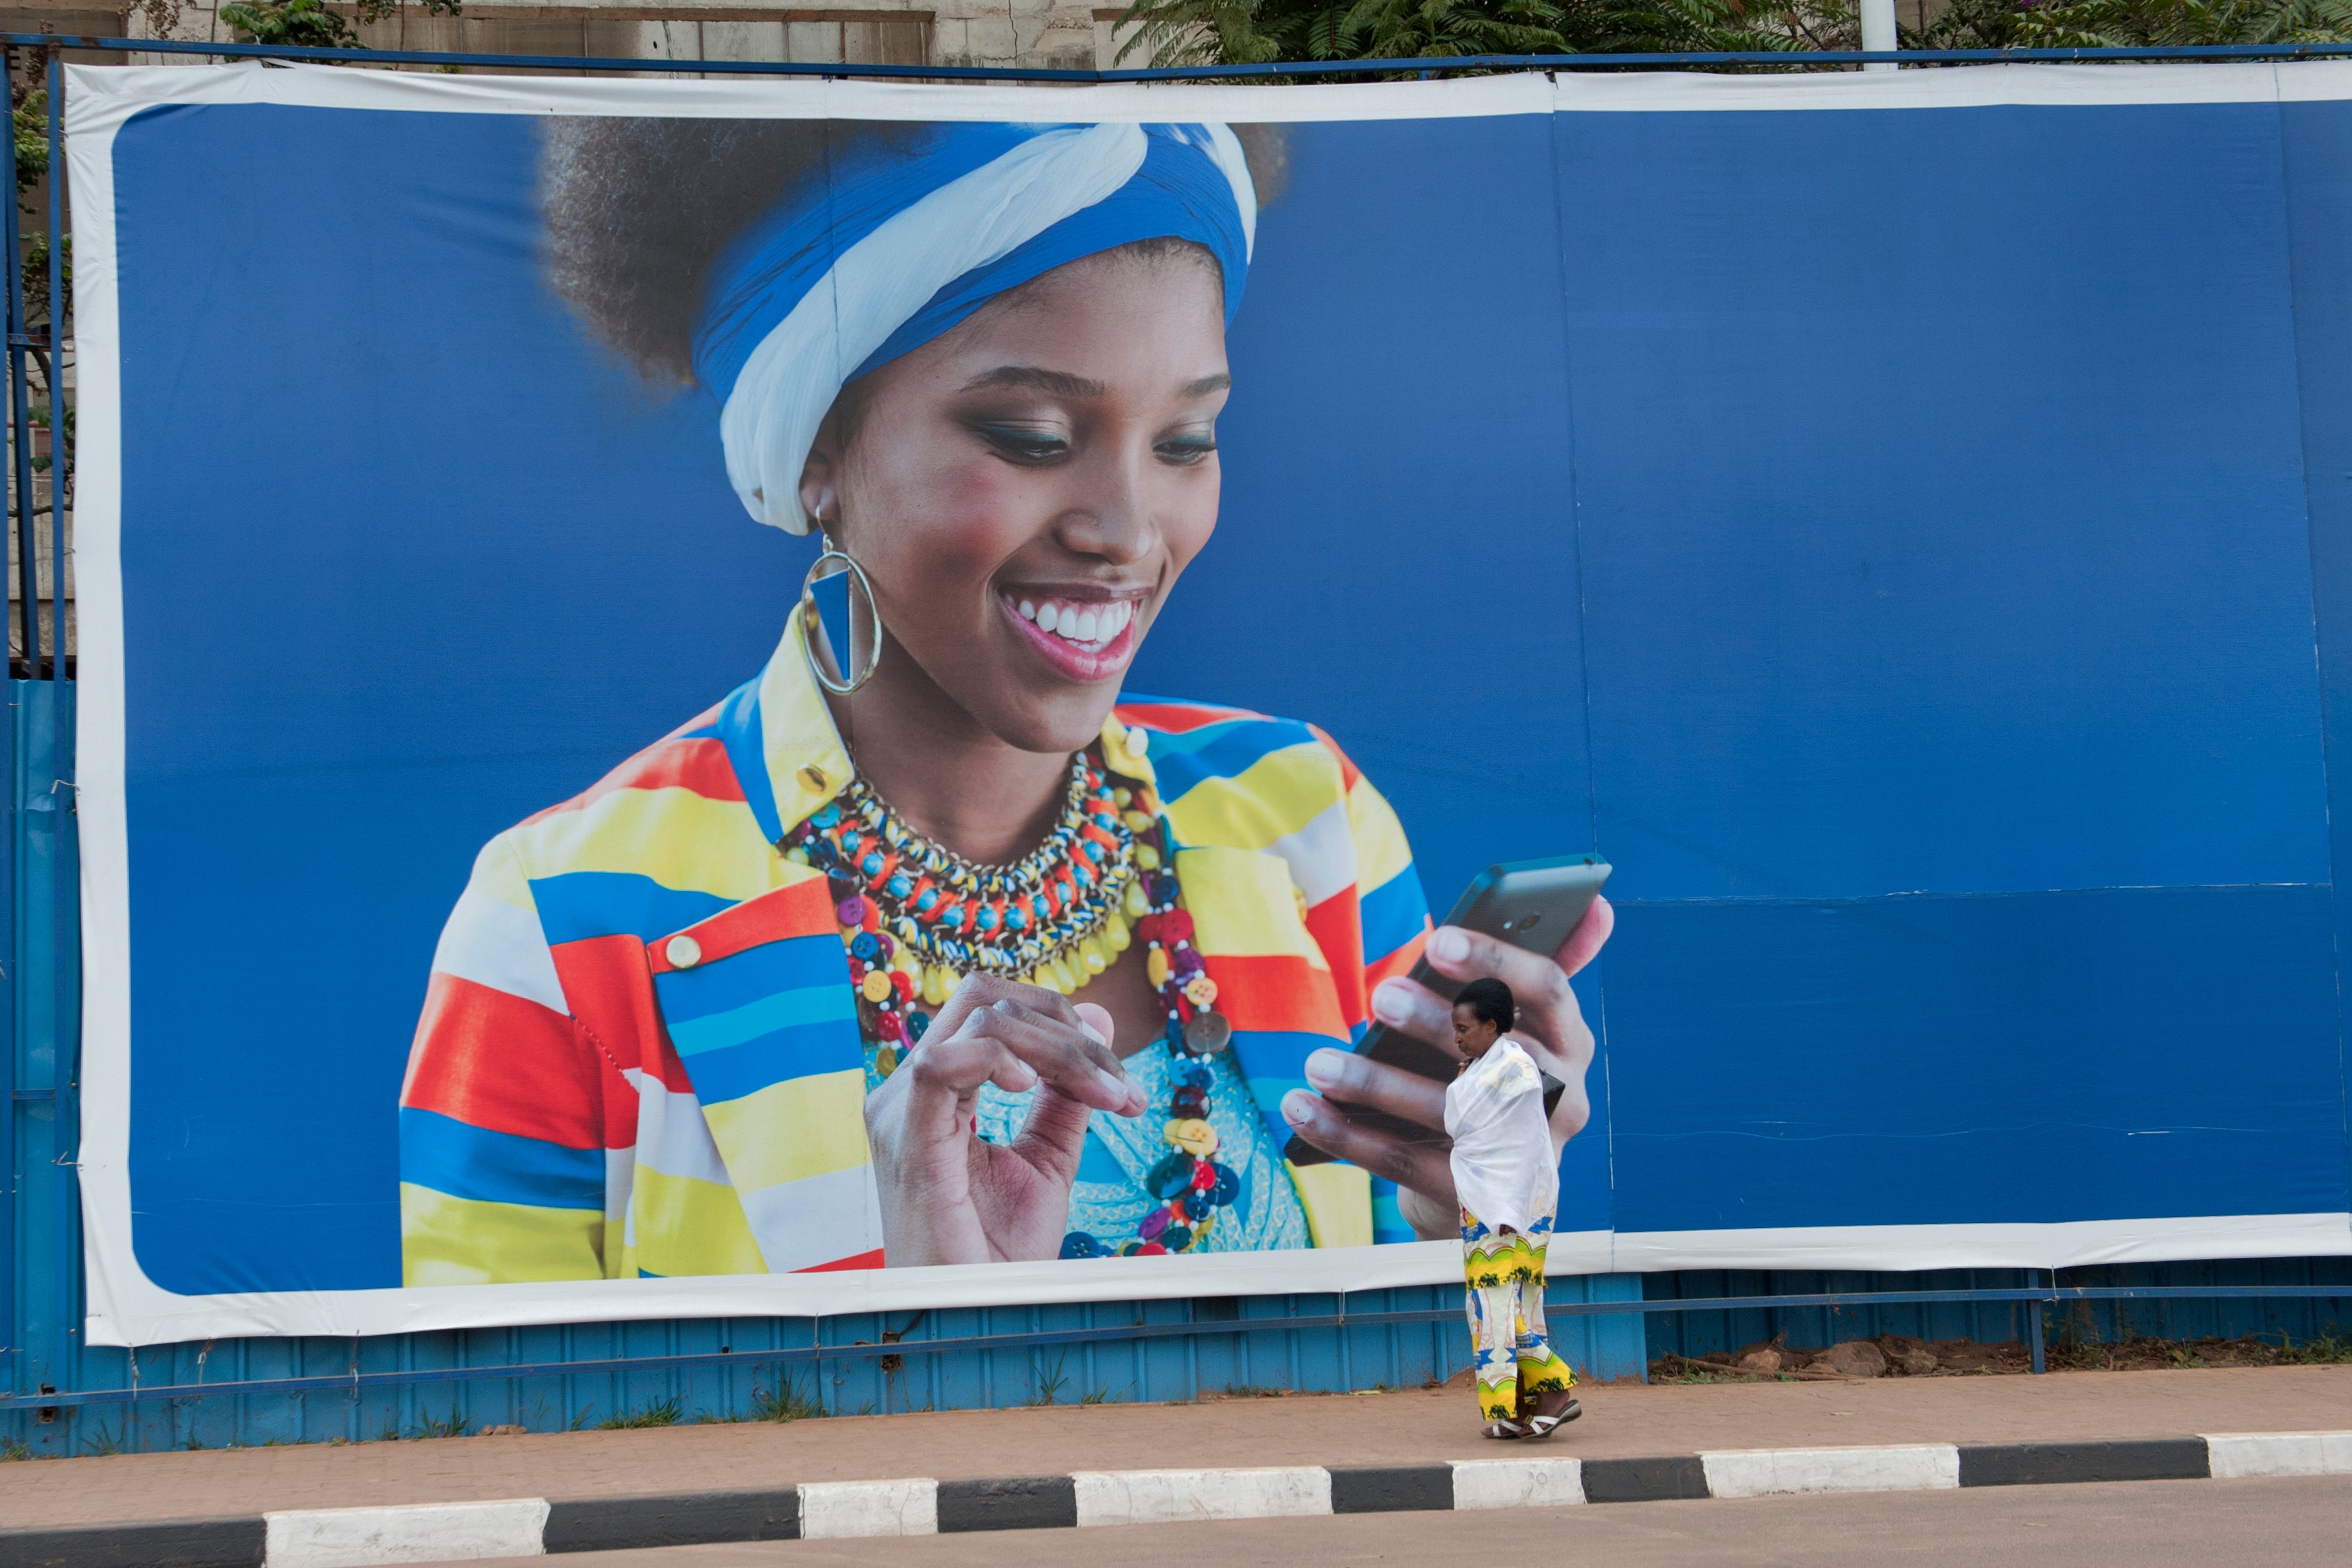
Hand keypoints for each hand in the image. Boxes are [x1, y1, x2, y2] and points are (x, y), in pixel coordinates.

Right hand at [863, 974, 1146, 1266]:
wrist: (976, 1316)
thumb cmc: (999, 1248)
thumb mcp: (1050, 1154)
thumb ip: (1068, 1088)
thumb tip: (1100, 1014)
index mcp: (936, 1089)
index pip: (992, 1008)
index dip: (1062, 1022)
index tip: (1119, 1080)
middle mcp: (908, 1089)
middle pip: (986, 999)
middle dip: (1068, 1030)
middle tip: (1120, 1089)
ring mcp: (900, 1109)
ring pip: (980, 1020)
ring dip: (1062, 1051)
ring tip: (1106, 1097)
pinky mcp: (904, 1138)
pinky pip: (942, 1064)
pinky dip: (999, 1061)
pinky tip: (1032, 1089)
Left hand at [1277, 895, 1612, 1239]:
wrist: (1488, 1192)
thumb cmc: (1493, 1081)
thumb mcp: (1524, 1028)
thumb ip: (1546, 966)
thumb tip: (1597, 903)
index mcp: (1569, 1044)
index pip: (1549, 991)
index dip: (1495, 964)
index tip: (1437, 939)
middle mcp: (1560, 1101)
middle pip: (1503, 1056)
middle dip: (1438, 1024)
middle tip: (1380, 994)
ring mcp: (1523, 1156)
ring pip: (1450, 1115)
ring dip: (1378, 1084)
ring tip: (1319, 1062)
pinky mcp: (1475, 1200)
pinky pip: (1405, 1165)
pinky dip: (1349, 1137)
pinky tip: (1303, 1108)